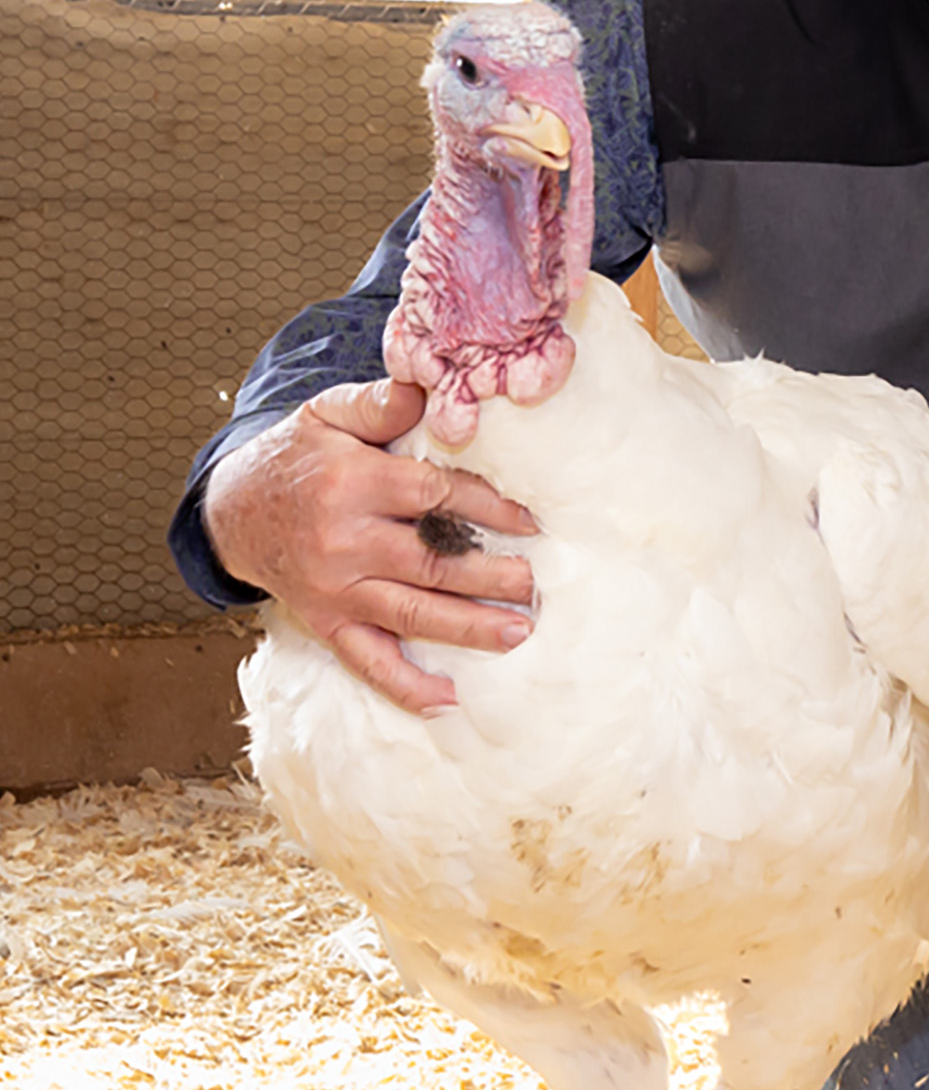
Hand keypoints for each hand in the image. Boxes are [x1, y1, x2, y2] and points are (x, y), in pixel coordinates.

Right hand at [204, 379, 539, 716]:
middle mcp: (345, 541)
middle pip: (432, 562)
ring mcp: (335, 588)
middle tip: (536, 584)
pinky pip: (367, 660)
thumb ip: (380, 401)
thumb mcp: (328, 412)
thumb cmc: (295, 457)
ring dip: (468, 627)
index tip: (529, 521)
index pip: (434, 496)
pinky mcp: (326, 622)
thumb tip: (429, 389)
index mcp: (352, 483)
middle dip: (490, 576)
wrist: (231, 511)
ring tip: (518, 631)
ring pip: (412, 613)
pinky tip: (447, 700)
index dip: (486, 508)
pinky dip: (406, 686)